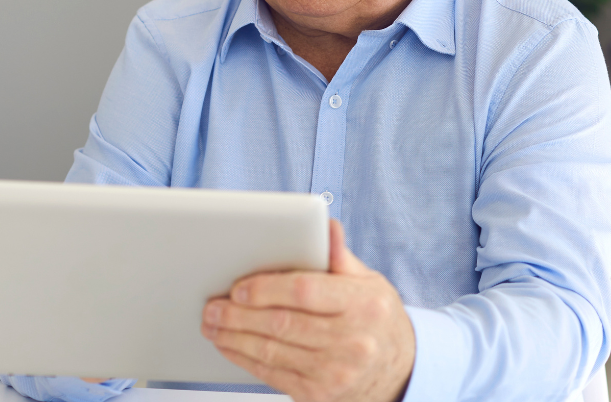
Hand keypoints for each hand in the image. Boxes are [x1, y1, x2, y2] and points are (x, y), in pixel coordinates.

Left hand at [202, 219, 414, 401]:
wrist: (398, 371)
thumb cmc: (377, 320)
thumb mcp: (370, 283)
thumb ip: (341, 258)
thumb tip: (328, 226)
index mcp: (364, 305)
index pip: (305, 291)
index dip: (267, 289)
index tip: (239, 287)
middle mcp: (352, 341)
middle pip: (281, 323)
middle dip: (239, 314)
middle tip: (212, 306)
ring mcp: (334, 372)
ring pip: (271, 350)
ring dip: (234, 336)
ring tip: (212, 323)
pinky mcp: (317, 394)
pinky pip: (271, 373)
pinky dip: (244, 358)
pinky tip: (229, 345)